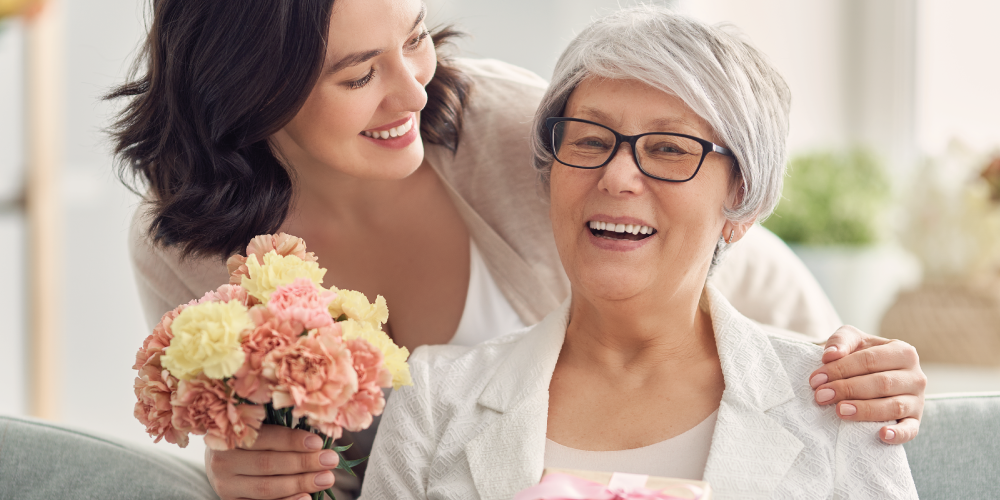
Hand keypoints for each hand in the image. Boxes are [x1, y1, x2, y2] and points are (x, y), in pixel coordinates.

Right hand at [205, 424, 338, 499]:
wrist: (223, 461)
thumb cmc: (251, 438)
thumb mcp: (260, 427)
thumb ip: (282, 428)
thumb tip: (319, 434)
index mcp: (229, 435)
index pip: (264, 438)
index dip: (292, 440)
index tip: (318, 442)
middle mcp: (222, 462)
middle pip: (267, 464)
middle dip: (303, 462)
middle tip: (330, 460)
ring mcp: (225, 486)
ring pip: (266, 487)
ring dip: (300, 483)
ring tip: (326, 478)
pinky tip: (307, 497)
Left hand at [808, 325, 926, 444]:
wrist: (873, 376)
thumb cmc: (862, 356)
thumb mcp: (853, 341)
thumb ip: (841, 341)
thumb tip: (830, 355)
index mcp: (903, 352)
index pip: (869, 360)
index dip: (840, 369)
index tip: (816, 380)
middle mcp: (915, 376)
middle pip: (881, 383)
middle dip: (848, 389)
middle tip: (821, 396)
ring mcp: (918, 401)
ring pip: (893, 406)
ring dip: (865, 410)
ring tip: (840, 411)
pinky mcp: (916, 421)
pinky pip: (910, 430)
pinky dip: (898, 434)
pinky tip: (881, 435)